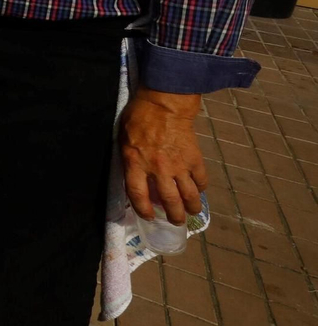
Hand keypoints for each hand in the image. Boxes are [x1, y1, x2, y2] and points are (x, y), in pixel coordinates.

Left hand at [120, 88, 206, 224]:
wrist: (164, 103)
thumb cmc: (139, 117)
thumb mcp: (124, 139)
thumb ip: (130, 159)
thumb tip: (135, 176)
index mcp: (135, 163)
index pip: (137, 195)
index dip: (143, 209)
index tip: (147, 217)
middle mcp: (157, 169)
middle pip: (168, 200)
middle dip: (173, 215)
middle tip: (176, 221)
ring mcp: (178, 165)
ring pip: (189, 195)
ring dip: (192, 207)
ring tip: (192, 212)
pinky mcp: (195, 159)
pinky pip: (201, 179)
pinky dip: (202, 187)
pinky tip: (200, 190)